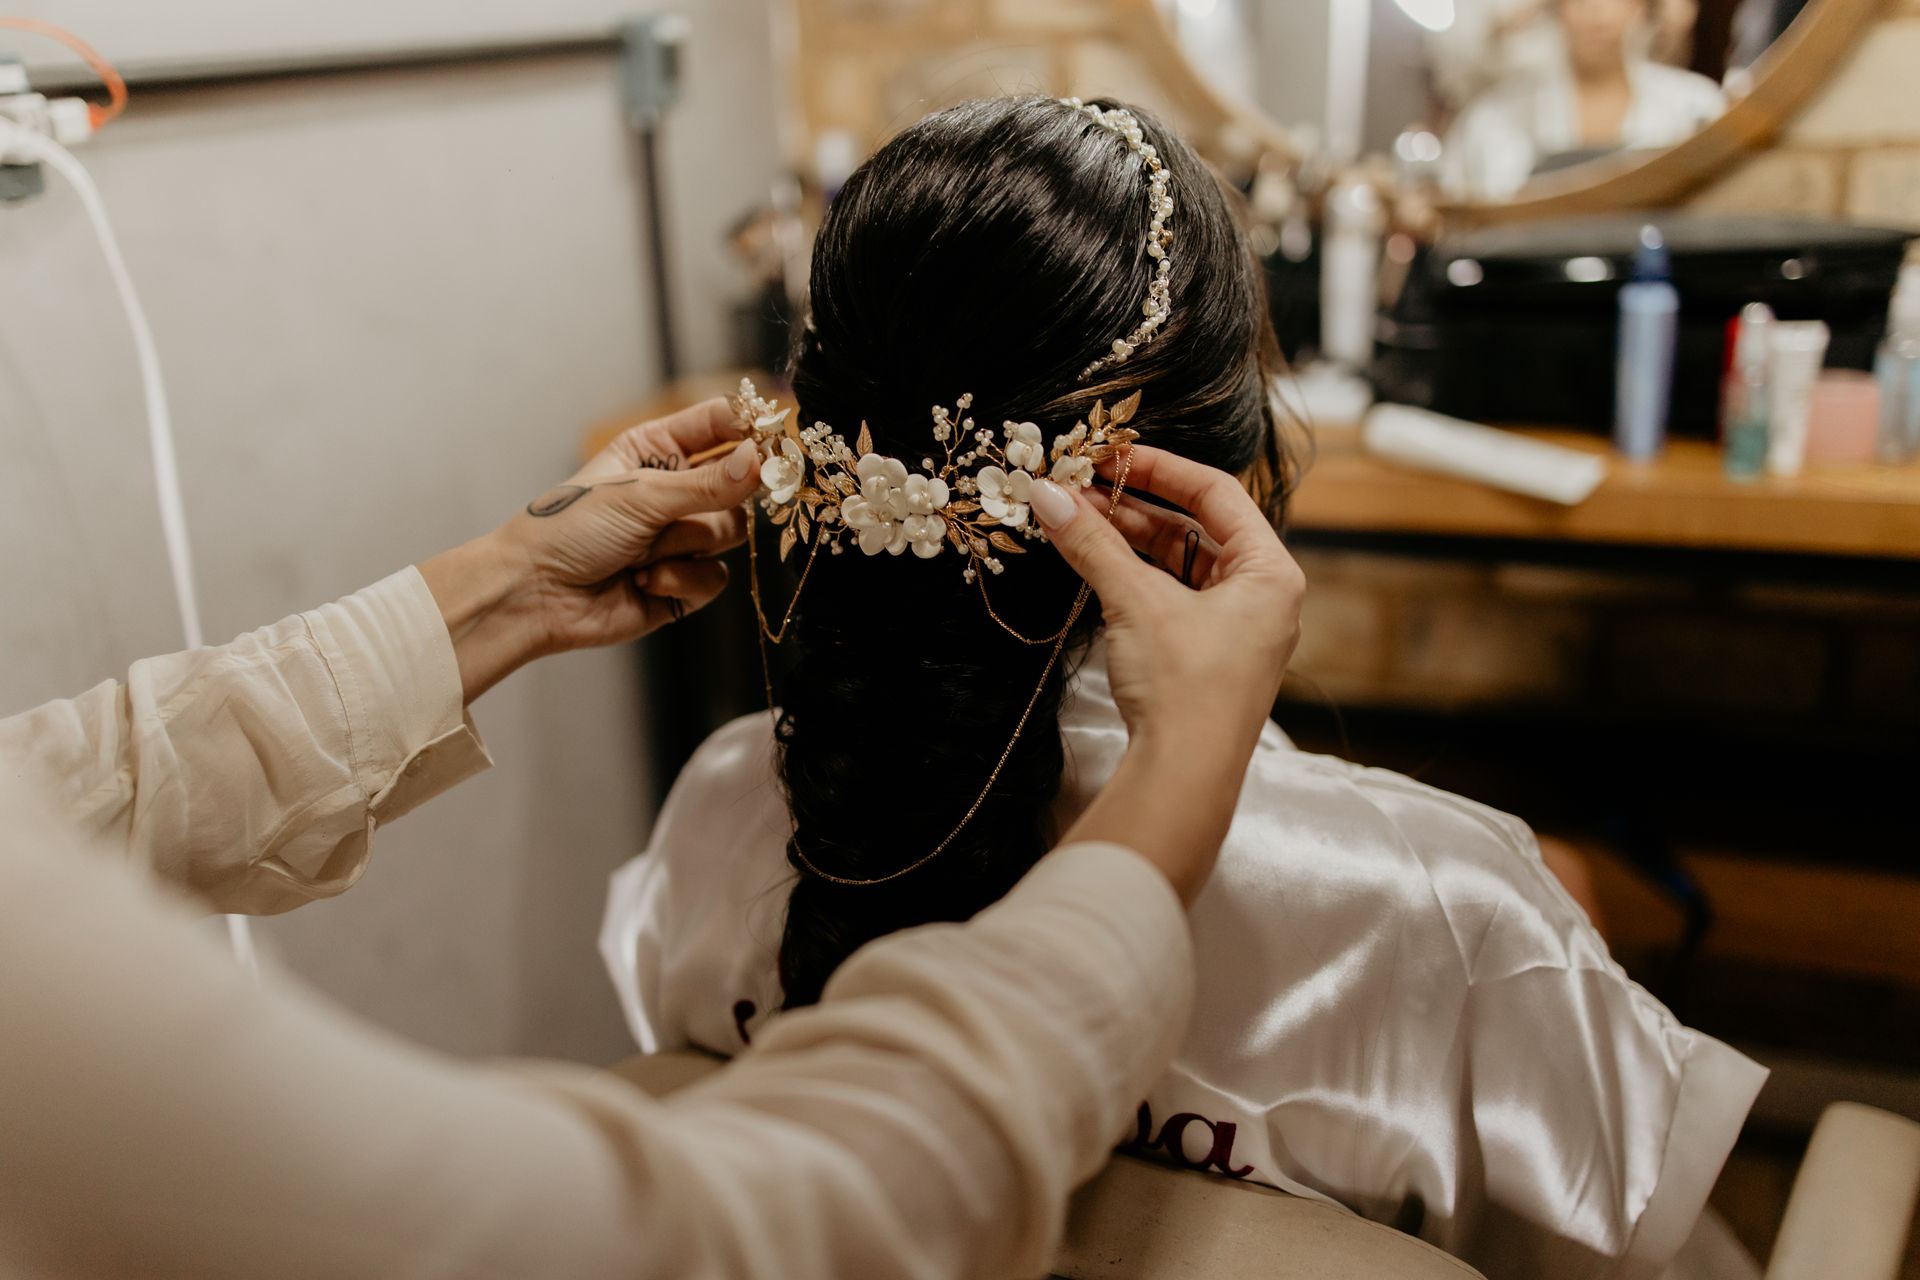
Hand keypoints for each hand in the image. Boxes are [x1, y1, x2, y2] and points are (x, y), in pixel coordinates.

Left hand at [419, 398, 761, 701]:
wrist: (534, 595)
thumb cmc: (571, 529)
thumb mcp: (641, 494)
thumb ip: (708, 483)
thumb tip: (761, 462)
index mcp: (658, 451)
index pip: (719, 426)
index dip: (749, 430)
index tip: (773, 437)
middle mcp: (675, 491)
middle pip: (738, 484)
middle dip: (726, 496)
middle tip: (723, 495)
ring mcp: (680, 538)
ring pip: (729, 533)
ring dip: (687, 543)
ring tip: (643, 551)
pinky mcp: (683, 584)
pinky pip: (715, 578)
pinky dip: (682, 581)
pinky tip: (642, 582)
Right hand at [1029, 449, 1304, 900]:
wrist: (1185, 777)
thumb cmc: (1186, 688)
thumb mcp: (1135, 602)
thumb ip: (1092, 542)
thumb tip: (1047, 494)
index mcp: (1271, 572)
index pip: (1217, 493)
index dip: (1160, 468)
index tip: (1112, 455)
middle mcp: (1262, 596)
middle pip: (1195, 528)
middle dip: (1134, 507)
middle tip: (1080, 488)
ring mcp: (1235, 629)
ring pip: (1179, 564)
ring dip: (1128, 541)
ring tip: (1075, 520)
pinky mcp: (1206, 657)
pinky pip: (1170, 597)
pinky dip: (1133, 577)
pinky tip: (1094, 562)